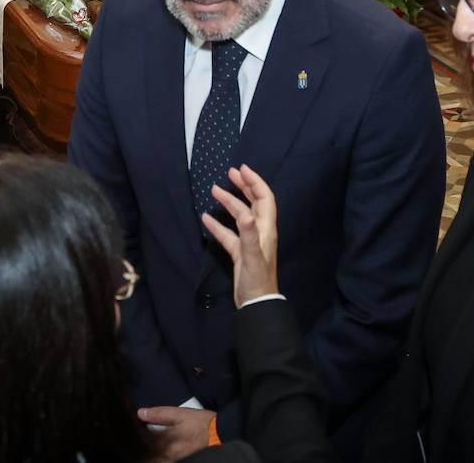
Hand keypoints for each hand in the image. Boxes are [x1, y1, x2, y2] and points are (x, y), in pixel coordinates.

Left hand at [137, 406, 214, 458]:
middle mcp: (168, 454)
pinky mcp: (180, 461)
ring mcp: (174, 460)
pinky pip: (163, 460)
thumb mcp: (180, 414)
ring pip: (155, 458)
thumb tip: (140, 413)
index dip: (135, 433)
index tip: (129, 427)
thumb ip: (160, 414)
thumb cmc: (200, 423)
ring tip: (143, 445)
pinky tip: (157, 449)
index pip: (143, 440)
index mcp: (166, 441)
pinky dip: (157, 455)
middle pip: (148, 454)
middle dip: (140, 447)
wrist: (220, 435)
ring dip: (148, 453)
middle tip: (133, 439)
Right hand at [200, 164, 279, 306]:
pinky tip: (206, 217)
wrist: (256, 304)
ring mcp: (249, 241)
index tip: (242, 169)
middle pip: (253, 203)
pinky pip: (228, 233)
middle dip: (243, 186)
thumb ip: (248, 235)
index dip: (255, 182)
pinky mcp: (239, 252)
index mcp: (266, 230)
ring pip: (239, 216)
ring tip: (214, 190)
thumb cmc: (257, 280)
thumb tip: (243, 214)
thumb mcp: (252, 257)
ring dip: (228, 202)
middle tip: (230, 173)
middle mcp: (260, 232)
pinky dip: (218, 224)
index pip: (264, 199)